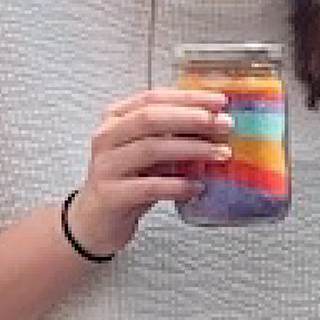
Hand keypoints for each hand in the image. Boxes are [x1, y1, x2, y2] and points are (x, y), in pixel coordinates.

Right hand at [67, 88, 232, 257]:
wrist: (95, 221)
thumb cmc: (128, 180)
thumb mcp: (151, 152)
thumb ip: (174, 135)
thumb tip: (217, 124)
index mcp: (115, 118)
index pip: (154, 98)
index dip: (188, 97)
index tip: (220, 101)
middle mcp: (106, 137)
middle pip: (151, 118)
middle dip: (192, 118)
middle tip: (224, 125)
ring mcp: (106, 166)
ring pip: (151, 148)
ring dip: (191, 149)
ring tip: (220, 154)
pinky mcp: (110, 195)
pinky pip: (149, 186)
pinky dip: (177, 185)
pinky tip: (198, 186)